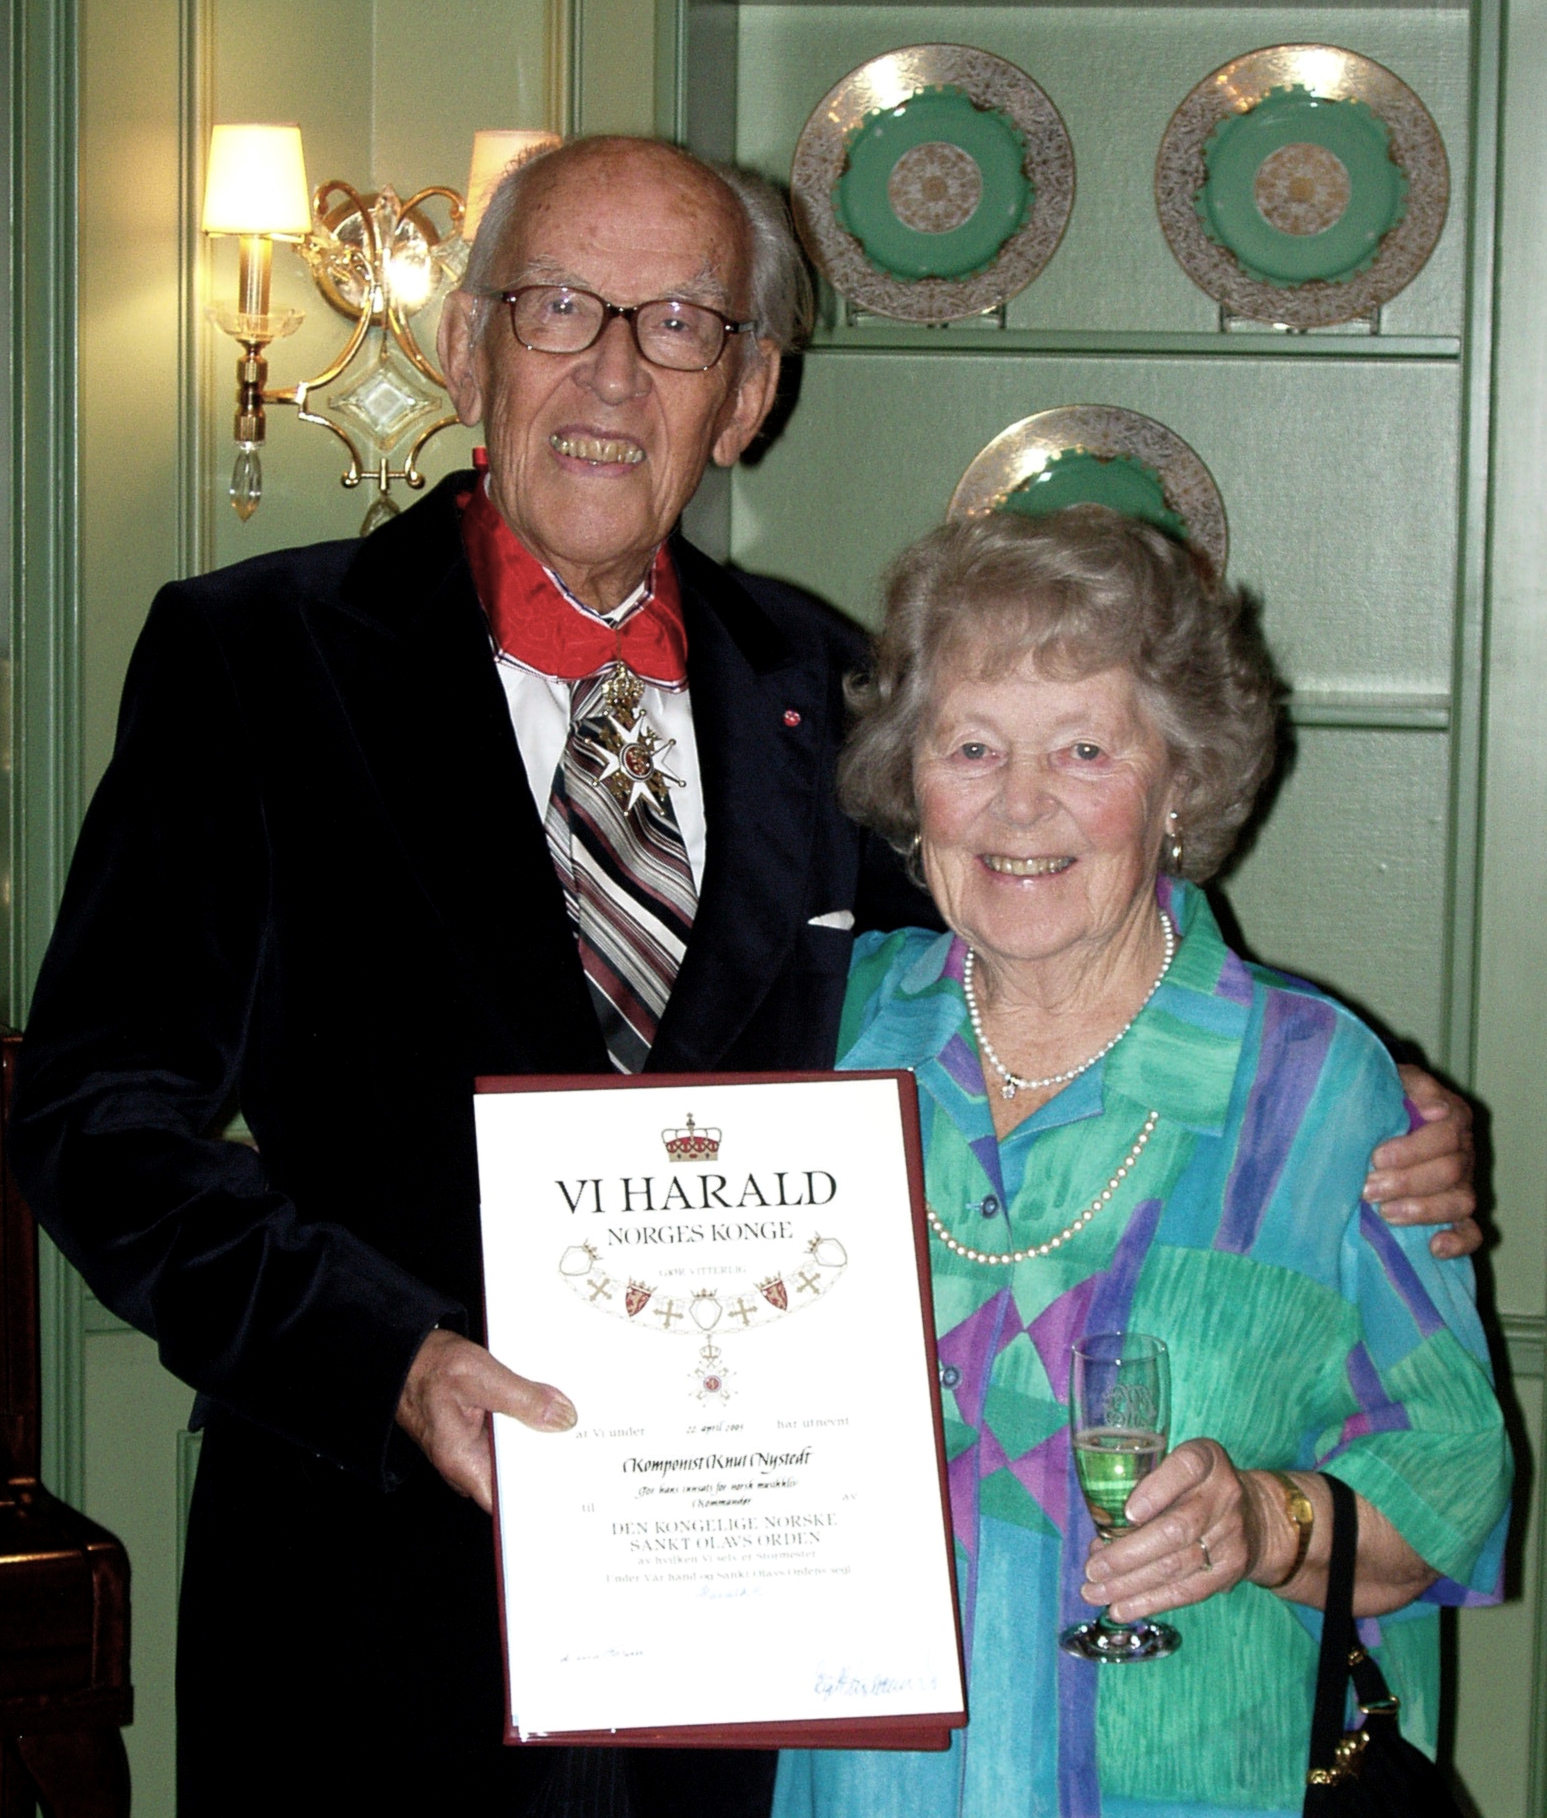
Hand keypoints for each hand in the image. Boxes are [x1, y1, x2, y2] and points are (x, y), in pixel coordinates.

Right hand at [396, 1328, 575, 1512]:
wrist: (405, 1355)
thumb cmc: (431, 1368)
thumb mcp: (481, 1376)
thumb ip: (523, 1399)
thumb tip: (562, 1418)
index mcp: (463, 1462)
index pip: (508, 1501)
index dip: (539, 1499)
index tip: (572, 1488)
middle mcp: (466, 1465)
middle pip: (517, 1477)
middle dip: (548, 1462)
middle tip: (583, 1446)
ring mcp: (472, 1451)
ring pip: (515, 1457)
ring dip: (538, 1440)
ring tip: (569, 1423)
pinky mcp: (477, 1436)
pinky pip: (508, 1439)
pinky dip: (525, 1426)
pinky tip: (546, 1410)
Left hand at [1080, 1439, 1283, 1620]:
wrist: (1257, 1516)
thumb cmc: (1196, 1487)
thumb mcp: (1178, 1468)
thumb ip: (1143, 1487)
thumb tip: (1100, 1536)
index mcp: (1207, 1460)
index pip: (1186, 1467)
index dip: (1156, 1490)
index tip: (1128, 1513)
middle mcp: (1224, 1495)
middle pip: (1176, 1528)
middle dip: (1128, 1554)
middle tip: (1092, 1568)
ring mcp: (1231, 1536)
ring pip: (1176, 1565)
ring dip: (1130, 1584)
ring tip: (1095, 1593)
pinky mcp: (1230, 1570)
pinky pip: (1186, 1591)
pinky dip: (1150, 1602)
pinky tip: (1121, 1609)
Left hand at [1366, 1066, 1479, 1258]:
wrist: (1380, 1110)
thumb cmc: (1386, 1095)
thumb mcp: (1395, 1079)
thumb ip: (1413, 1086)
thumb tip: (1434, 1109)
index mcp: (1453, 1117)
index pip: (1445, 1136)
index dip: (1411, 1150)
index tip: (1375, 1157)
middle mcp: (1464, 1151)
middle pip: (1450, 1172)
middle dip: (1406, 1183)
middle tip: (1367, 1189)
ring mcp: (1463, 1183)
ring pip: (1459, 1202)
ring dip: (1422, 1211)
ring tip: (1385, 1213)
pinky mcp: (1457, 1210)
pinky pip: (1470, 1232)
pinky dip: (1457, 1242)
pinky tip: (1434, 1247)